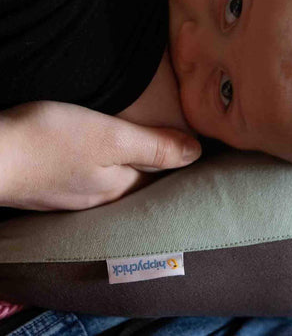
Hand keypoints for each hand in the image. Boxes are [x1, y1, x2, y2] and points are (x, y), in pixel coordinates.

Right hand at [0, 101, 201, 210]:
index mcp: (120, 188)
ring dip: (131, 168)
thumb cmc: (51, 142)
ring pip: (115, 182)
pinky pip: (90, 181)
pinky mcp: (52, 189)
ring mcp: (74, 198)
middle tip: (177, 151)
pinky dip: (103, 170)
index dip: (179, 162)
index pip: (162, 178)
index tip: (195, 149)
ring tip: (146, 153)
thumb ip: (154, 146)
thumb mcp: (112, 137)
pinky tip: (100, 162)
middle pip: (139, 182)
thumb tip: (196, 153)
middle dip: (157, 168)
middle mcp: (100, 199)